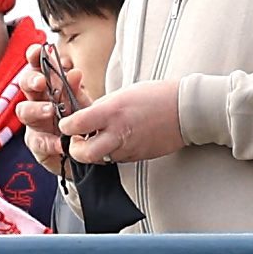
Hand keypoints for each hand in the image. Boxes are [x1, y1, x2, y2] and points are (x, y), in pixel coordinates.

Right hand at [16, 50, 74, 170]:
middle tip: (41, 81)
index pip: (38, 66)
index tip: (36, 50)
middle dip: (31, 80)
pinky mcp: (37, 143)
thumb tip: (74, 73)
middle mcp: (37, 101)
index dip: (34, 57)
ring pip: (24, 111)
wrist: (87, 150)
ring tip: (50, 110)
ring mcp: (34, 122)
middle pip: (25, 84)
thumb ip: (77, 90)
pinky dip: (49, 141)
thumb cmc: (80, 120)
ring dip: (37, 109)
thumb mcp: (82, 103)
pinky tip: (60, 142)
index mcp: (48, 85)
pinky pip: (37, 140)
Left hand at [52, 80, 184, 166]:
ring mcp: (128, 148)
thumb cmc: (157, 96)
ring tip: (99, 138)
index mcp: (112, 112)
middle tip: (77, 140)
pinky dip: (112, 152)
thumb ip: (102, 108)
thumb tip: (86, 117)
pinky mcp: (138, 157)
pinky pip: (117, 159)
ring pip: (100, 159)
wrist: (186, 110)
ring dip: (95, 151)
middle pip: (84, 153)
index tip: (66, 123)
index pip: (76, 124)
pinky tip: (118, 140)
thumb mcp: (123, 94)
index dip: (66, 126)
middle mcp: (118, 133)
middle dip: (75, 149)